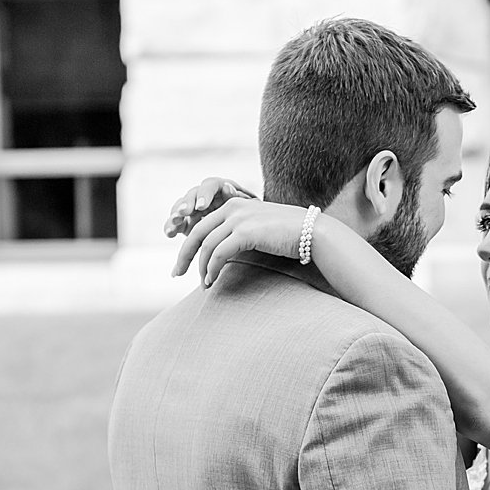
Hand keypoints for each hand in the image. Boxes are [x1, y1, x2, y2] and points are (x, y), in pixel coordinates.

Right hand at [164, 177, 253, 238]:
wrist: (247, 230)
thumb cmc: (251, 217)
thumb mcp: (250, 208)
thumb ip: (239, 198)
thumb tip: (228, 188)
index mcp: (220, 188)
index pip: (210, 186)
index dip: (204, 195)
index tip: (202, 206)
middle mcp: (204, 196)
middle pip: (192, 195)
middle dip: (188, 204)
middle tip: (186, 213)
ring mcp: (193, 208)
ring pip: (181, 208)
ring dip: (177, 214)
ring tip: (176, 222)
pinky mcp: (186, 222)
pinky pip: (175, 223)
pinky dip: (171, 227)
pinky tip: (170, 233)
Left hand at [171, 198, 318, 284]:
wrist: (314, 233)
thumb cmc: (290, 236)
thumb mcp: (260, 230)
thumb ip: (241, 235)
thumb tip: (224, 255)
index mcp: (234, 204)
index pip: (203, 225)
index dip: (189, 245)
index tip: (184, 263)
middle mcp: (233, 208)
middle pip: (198, 233)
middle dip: (185, 255)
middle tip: (176, 273)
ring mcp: (239, 219)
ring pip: (207, 245)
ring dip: (201, 268)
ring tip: (203, 284)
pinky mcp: (246, 232)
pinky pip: (218, 253)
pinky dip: (211, 269)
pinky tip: (211, 280)